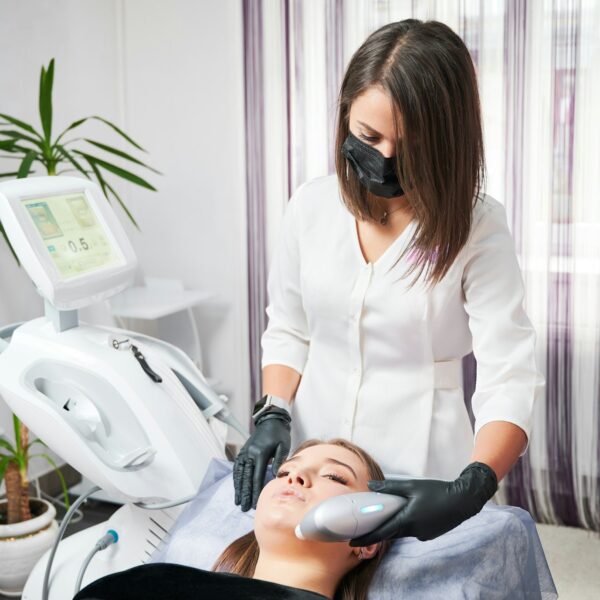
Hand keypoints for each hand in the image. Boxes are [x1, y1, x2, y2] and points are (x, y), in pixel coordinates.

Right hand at [233, 407, 290, 511]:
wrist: (270, 420)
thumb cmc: (279, 434)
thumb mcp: (284, 446)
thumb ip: (280, 461)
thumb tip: (276, 476)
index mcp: (260, 453)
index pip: (257, 477)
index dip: (255, 492)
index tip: (255, 503)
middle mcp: (249, 454)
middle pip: (246, 478)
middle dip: (245, 494)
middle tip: (244, 508)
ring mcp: (244, 453)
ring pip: (239, 474)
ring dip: (238, 489)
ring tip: (238, 502)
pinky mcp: (243, 452)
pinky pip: (237, 467)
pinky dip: (236, 479)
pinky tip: (236, 487)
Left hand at [350, 461, 497, 544]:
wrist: (463, 500)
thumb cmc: (437, 491)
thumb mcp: (412, 486)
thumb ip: (390, 488)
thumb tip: (371, 485)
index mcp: (408, 519)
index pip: (382, 532)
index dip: (366, 538)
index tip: (353, 543)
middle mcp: (414, 531)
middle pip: (390, 533)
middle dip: (377, 532)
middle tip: (363, 529)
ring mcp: (422, 534)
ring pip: (402, 531)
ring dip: (393, 525)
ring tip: (387, 515)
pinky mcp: (429, 533)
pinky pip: (412, 530)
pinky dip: (406, 524)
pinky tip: (409, 513)